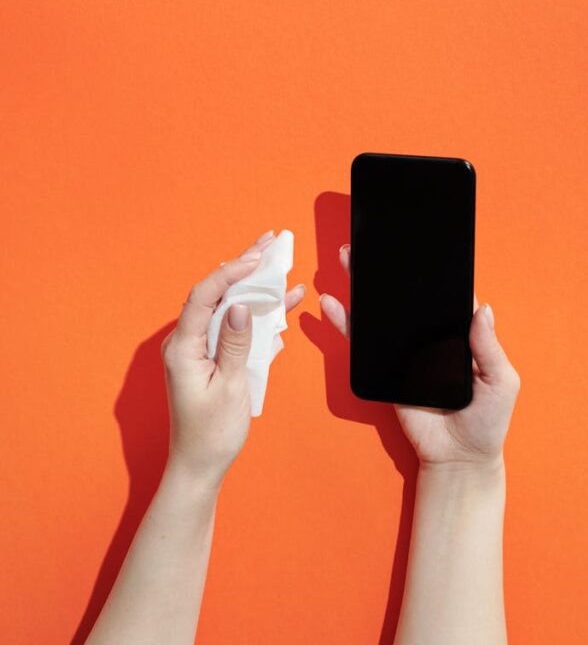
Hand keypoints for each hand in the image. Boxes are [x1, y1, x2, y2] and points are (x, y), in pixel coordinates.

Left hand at [162, 230, 305, 489]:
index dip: (231, 272)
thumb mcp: (230, 388)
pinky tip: (282, 302)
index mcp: (183, 347)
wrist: (200, 467)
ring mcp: (199, 349)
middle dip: (244, 266)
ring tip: (280, 262)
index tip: (257, 258)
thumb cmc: (211, 433)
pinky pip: (235, 327)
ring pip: (229, 307)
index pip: (205, 296)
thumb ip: (236, 344)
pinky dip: (258, 314)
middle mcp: (187, 342)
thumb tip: (241, 306)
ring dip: (255, 286)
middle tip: (270, 242)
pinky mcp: (212, 358)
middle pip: (216, 293)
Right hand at [320, 244, 520, 473]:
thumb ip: (489, 347)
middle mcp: (429, 337)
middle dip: (391, 270)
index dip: (433, 273)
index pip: (444, 297)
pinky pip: (362, 343)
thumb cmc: (487, 420)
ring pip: (382, 314)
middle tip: (377, 242)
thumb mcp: (501, 382)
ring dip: (365, 286)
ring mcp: (405, 351)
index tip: (420, 248)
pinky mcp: (384, 369)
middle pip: (408, 298)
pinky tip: (334, 304)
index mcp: (458, 334)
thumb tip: (482, 308)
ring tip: (351, 258)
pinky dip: (347, 322)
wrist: (458, 457)